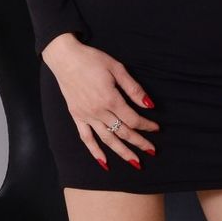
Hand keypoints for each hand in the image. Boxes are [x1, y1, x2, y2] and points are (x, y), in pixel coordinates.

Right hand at [42, 34, 159, 170]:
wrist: (65, 58)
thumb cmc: (92, 59)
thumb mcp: (117, 68)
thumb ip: (133, 88)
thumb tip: (149, 105)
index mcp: (110, 99)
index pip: (133, 119)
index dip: (146, 125)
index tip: (156, 128)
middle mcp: (98, 111)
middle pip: (123, 132)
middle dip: (139, 143)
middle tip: (152, 151)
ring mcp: (86, 116)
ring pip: (107, 139)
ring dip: (122, 152)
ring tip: (135, 162)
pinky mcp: (76, 116)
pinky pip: (86, 138)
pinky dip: (95, 152)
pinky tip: (104, 162)